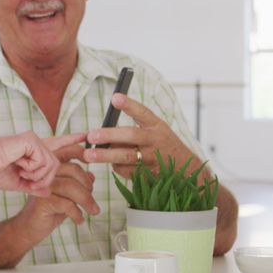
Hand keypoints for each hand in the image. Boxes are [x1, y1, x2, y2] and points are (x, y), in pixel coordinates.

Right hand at [0, 132, 85, 196]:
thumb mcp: (18, 183)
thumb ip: (35, 186)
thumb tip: (48, 191)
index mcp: (33, 151)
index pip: (58, 144)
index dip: (72, 140)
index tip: (86, 135)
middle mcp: (36, 142)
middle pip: (56, 165)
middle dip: (44, 178)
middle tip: (25, 178)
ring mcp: (35, 140)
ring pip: (51, 165)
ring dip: (36, 175)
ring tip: (20, 172)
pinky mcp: (32, 140)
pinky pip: (43, 162)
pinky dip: (31, 169)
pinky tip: (19, 164)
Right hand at [15, 145, 98, 239]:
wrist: (30, 227)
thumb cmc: (51, 209)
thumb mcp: (68, 195)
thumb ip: (78, 183)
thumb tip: (91, 175)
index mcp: (51, 166)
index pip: (68, 151)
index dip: (82, 152)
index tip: (92, 163)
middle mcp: (45, 172)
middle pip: (74, 169)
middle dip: (88, 186)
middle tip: (93, 201)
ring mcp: (42, 185)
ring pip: (71, 186)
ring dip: (87, 201)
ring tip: (93, 211)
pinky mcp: (42, 201)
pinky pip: (67, 204)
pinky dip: (77, 213)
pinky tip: (79, 220)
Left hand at [83, 93, 200, 179]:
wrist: (184, 168)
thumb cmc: (162, 144)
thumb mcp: (155, 131)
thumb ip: (134, 129)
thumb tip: (103, 132)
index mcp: (157, 126)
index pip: (143, 112)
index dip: (129, 105)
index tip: (115, 98)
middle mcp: (155, 141)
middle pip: (131, 136)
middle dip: (109, 135)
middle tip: (91, 136)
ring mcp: (152, 159)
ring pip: (126, 157)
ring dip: (106, 156)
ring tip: (88, 156)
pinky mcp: (147, 174)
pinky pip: (126, 170)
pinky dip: (116, 167)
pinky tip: (113, 162)